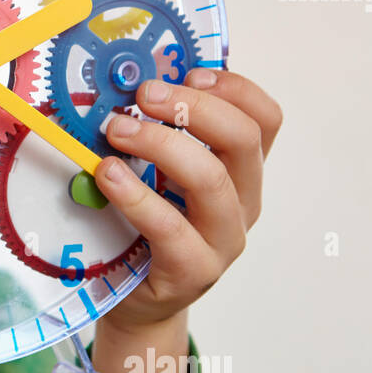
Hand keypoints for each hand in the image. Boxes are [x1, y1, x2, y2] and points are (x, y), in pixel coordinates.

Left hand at [94, 67, 281, 334]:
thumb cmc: (142, 226)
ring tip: (114, 129)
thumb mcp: (157, 174)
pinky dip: (136, 195)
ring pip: (211, 179)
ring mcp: (223, 239)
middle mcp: (243, 202)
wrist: (135, 299)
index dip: (234, 89)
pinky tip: (106, 175)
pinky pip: (171, 227)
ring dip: (160, 143)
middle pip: (243, 140)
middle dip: (193, 107)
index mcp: (241, 172)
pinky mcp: (193, 270)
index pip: (265, 120)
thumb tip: (128, 82)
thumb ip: (157, 135)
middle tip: (144, 94)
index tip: (189, 74)